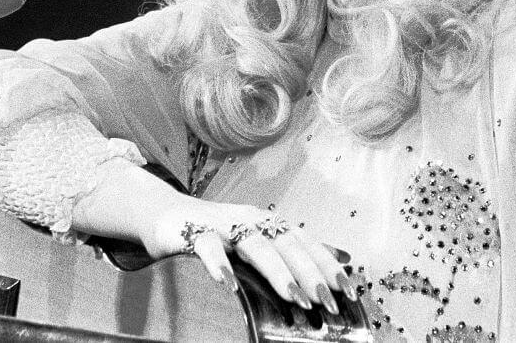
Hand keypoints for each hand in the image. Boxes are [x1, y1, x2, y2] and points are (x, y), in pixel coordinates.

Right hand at [144, 195, 357, 313]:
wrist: (166, 214)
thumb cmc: (219, 232)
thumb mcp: (262, 237)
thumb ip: (299, 249)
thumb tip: (345, 257)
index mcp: (269, 223)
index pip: (305, 242)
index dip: (327, 265)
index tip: (349, 290)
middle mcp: (250, 220)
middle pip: (285, 244)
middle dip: (309, 273)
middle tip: (327, 301)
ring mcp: (222, 225)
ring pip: (254, 245)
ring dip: (276, 271)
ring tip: (294, 297)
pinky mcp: (192, 232)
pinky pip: (206, 247)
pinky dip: (218, 263)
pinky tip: (229, 284)